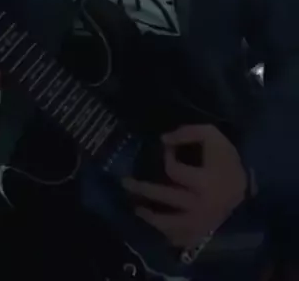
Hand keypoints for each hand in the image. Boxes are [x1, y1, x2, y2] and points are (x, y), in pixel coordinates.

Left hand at [124, 124, 246, 250]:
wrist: (246, 187)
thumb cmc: (227, 160)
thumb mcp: (212, 136)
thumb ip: (188, 132)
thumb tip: (162, 140)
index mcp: (203, 182)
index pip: (173, 170)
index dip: (166, 156)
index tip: (165, 148)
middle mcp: (200, 205)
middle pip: (165, 198)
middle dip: (142, 189)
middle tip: (124, 182)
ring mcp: (200, 222)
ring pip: (169, 224)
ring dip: (149, 216)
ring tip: (135, 207)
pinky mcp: (201, 232)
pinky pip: (179, 238)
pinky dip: (165, 233)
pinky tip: (154, 225)